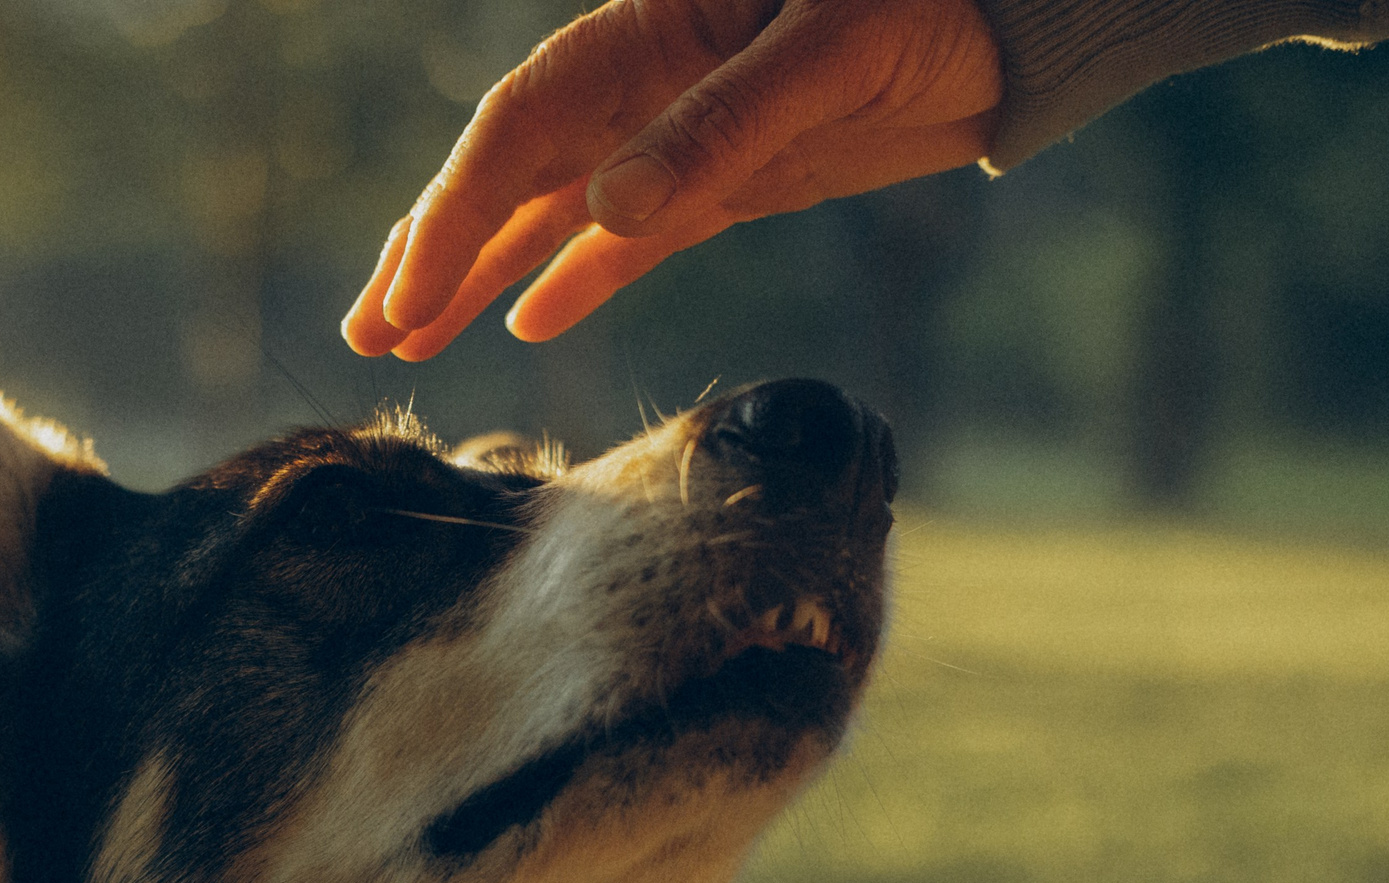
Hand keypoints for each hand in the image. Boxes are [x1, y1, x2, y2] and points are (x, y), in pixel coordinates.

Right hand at [344, 0, 1003, 359]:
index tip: (407, 293)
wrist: (1019, 19)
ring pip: (552, 211)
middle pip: (511, 171)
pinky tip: (523, 322)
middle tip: (368, 333)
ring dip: (480, 275)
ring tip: (411, 342)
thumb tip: (604, 211)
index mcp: (651, 30)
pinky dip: (574, 278)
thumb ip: (719, 128)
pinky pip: (627, 238)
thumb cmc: (930, 1)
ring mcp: (680, 136)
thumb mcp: (830, 55)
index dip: (454, 211)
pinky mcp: (727, 179)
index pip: (520, 126)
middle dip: (434, 252)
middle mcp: (646, 85)